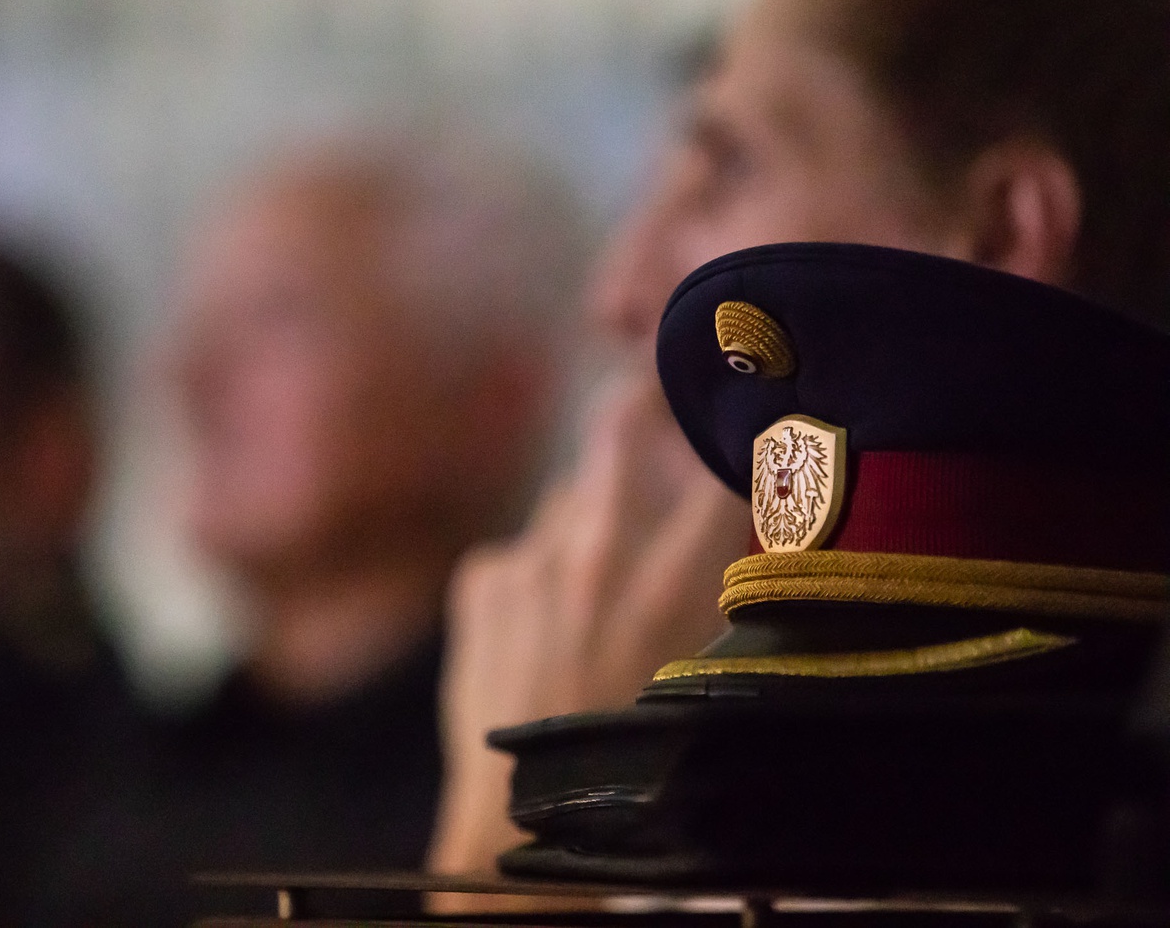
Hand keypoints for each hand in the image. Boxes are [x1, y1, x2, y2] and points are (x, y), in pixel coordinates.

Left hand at [426, 368, 748, 893]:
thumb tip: (726, 515)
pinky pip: (522, 551)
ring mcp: (527, 556)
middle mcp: (594, 548)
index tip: (730, 413)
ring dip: (586, 522)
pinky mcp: (480, 577)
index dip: (724, 428)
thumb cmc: (630, 753)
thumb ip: (709, 586)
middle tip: (649, 396)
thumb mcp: (699, 670)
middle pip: (620, 424)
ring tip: (592, 589)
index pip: (714, 464)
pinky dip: (535, 575)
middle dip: (639, 401)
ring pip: (570, 501)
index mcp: (667, 579)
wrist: (518, 813)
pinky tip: (539, 630)